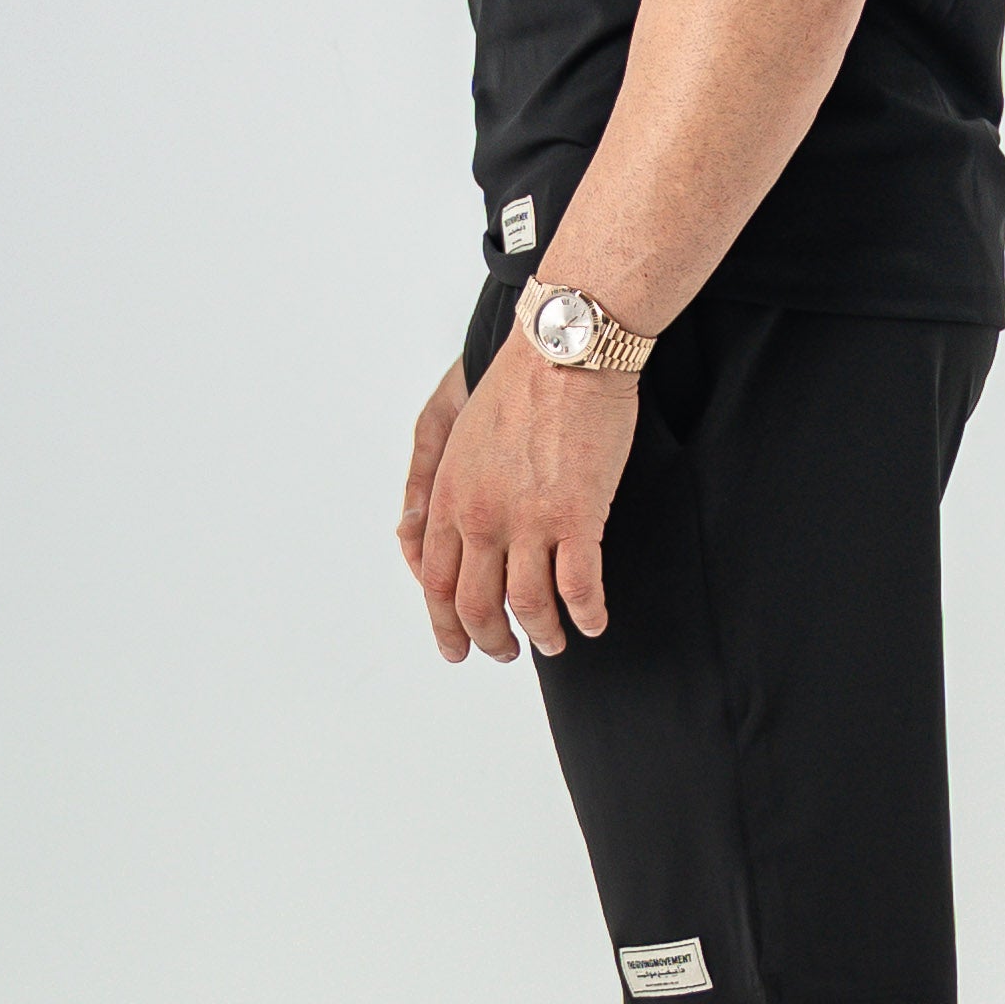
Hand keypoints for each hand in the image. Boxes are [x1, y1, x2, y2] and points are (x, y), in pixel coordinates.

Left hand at [409, 329, 634, 661]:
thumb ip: (434, 484)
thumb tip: (411, 530)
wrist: (565, 351)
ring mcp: (528, 519)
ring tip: (554, 642)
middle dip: (489, 640)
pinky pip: (579, 588)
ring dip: (541, 634)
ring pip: (526, 606)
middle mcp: (480, 515)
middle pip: (473, 604)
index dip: (444, 623)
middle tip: (506, 652)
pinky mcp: (577, 515)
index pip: (433, 580)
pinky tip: (594, 622)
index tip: (456, 645)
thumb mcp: (458, 434)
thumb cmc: (518, 385)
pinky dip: (585, 615)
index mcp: (448, 495)